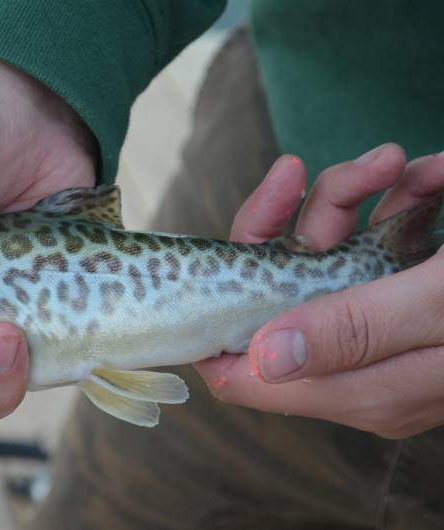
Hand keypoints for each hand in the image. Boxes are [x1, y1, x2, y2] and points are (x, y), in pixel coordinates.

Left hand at [195, 144, 443, 438]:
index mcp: (359, 386)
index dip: (219, 317)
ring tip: (407, 164)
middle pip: (276, 297)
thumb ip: (354, 332)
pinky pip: (369, 244)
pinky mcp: (408, 292)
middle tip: (360, 174)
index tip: (232, 251)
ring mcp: (384, 326)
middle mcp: (361, 363)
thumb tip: (261, 361)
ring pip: (323, 257)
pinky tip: (434, 178)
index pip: (241, 373)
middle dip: (307, 227)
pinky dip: (393, 202)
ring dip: (356, 198)